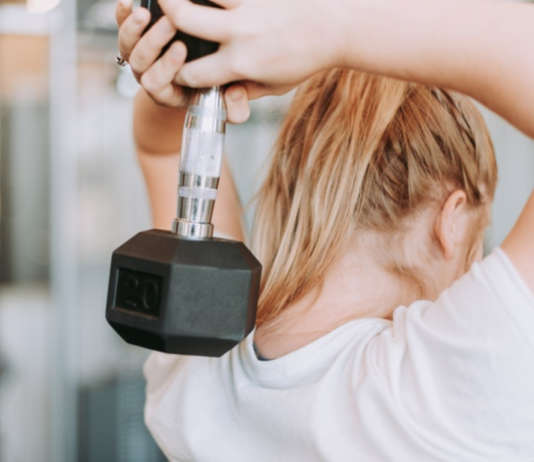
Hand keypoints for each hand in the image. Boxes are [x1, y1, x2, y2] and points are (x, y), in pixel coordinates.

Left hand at [115, 0, 250, 122]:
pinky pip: (121, 25)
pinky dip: (123, 14)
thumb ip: (235, 108)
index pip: (157, 84)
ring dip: (136, 27)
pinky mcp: (134, 38)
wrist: (198, 78)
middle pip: (140, 61)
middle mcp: (149, 76)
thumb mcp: (225, 104)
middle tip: (171, 23)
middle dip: (154, 42)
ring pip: (127, 44)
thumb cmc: (212, 89)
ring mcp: (139, 57)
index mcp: (167, 93)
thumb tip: (235, 94)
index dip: (167, 67)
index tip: (182, 50)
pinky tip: (131, 3)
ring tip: (147, 12)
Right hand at [158, 0, 347, 98]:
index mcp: (241, 63)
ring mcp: (251, 4)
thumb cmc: (305, 59)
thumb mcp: (276, 86)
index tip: (175, 66)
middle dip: (164, 10)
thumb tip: (220, 97)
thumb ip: (245, 91)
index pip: (192, 71)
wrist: (338, 27)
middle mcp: (240, 32)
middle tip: (160, 4)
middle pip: (183, 16)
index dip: (176, 72)